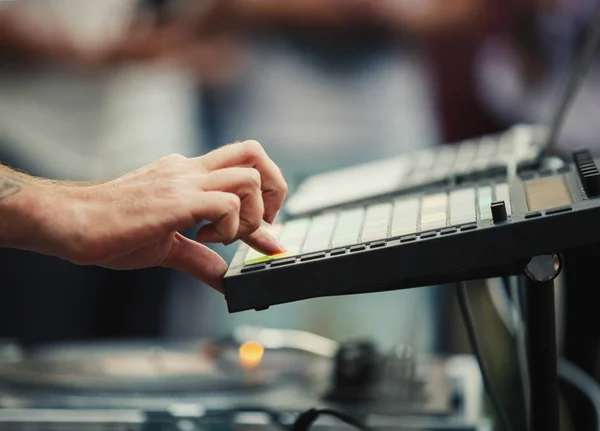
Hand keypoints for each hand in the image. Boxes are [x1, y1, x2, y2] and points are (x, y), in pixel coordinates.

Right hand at [25, 141, 286, 291]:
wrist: (67, 220)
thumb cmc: (107, 228)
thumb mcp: (166, 246)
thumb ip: (200, 259)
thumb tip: (225, 280)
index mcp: (186, 173)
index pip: (241, 169)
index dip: (268, 200)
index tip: (271, 235)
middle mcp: (189, 169)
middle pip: (255, 153)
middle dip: (275, 189)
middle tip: (261, 224)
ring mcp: (183, 180)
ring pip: (249, 177)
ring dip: (250, 215)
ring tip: (223, 236)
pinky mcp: (175, 199)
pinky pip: (226, 204)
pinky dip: (229, 227)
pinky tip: (204, 238)